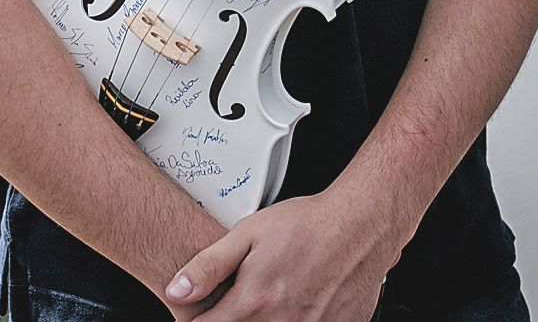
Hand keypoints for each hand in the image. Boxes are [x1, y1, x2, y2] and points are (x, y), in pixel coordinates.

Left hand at [164, 190, 402, 321]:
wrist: (361, 225)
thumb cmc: (308, 225)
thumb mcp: (248, 233)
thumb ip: (208, 266)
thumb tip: (176, 291)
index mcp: (254, 302)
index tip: (203, 313)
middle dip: (234, 319)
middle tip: (247, 298)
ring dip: (266, 321)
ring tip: (273, 298)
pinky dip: (297, 321)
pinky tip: (299, 303)